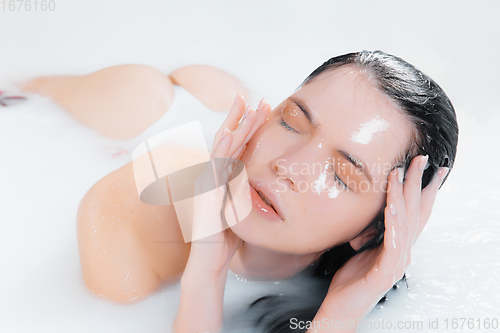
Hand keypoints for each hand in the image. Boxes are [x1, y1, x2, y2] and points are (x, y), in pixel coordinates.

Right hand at [186, 94, 271, 276]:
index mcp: (222, 178)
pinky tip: (230, 134)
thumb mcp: (239, 209)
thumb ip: (244, 192)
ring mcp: (207, 183)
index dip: (247, 128)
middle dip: (240, 118)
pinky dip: (222, 149)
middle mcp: (212, 176)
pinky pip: (215, 167)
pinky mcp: (206, 193)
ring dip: (234, 126)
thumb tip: (259, 184)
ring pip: (221, 148)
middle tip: (252, 97)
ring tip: (246, 108)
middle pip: (227, 140)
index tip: (262, 110)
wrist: (208, 261)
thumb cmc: (224, 238)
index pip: (236, 147)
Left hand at [315, 156, 449, 325]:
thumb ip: (372, 231)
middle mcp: (403, 251)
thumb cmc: (352, 278)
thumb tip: (371, 210)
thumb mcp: (363, 247)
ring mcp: (397, 262)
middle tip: (422, 160)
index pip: (415, 212)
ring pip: (405, 223)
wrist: (342, 306)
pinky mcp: (386, 272)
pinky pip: (393, 243)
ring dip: (403, 196)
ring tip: (400, 174)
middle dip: (419, 184)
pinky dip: (393, 223)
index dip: (423, 189)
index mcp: (398, 244)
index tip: (429, 168)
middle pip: (415, 212)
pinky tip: (390, 207)